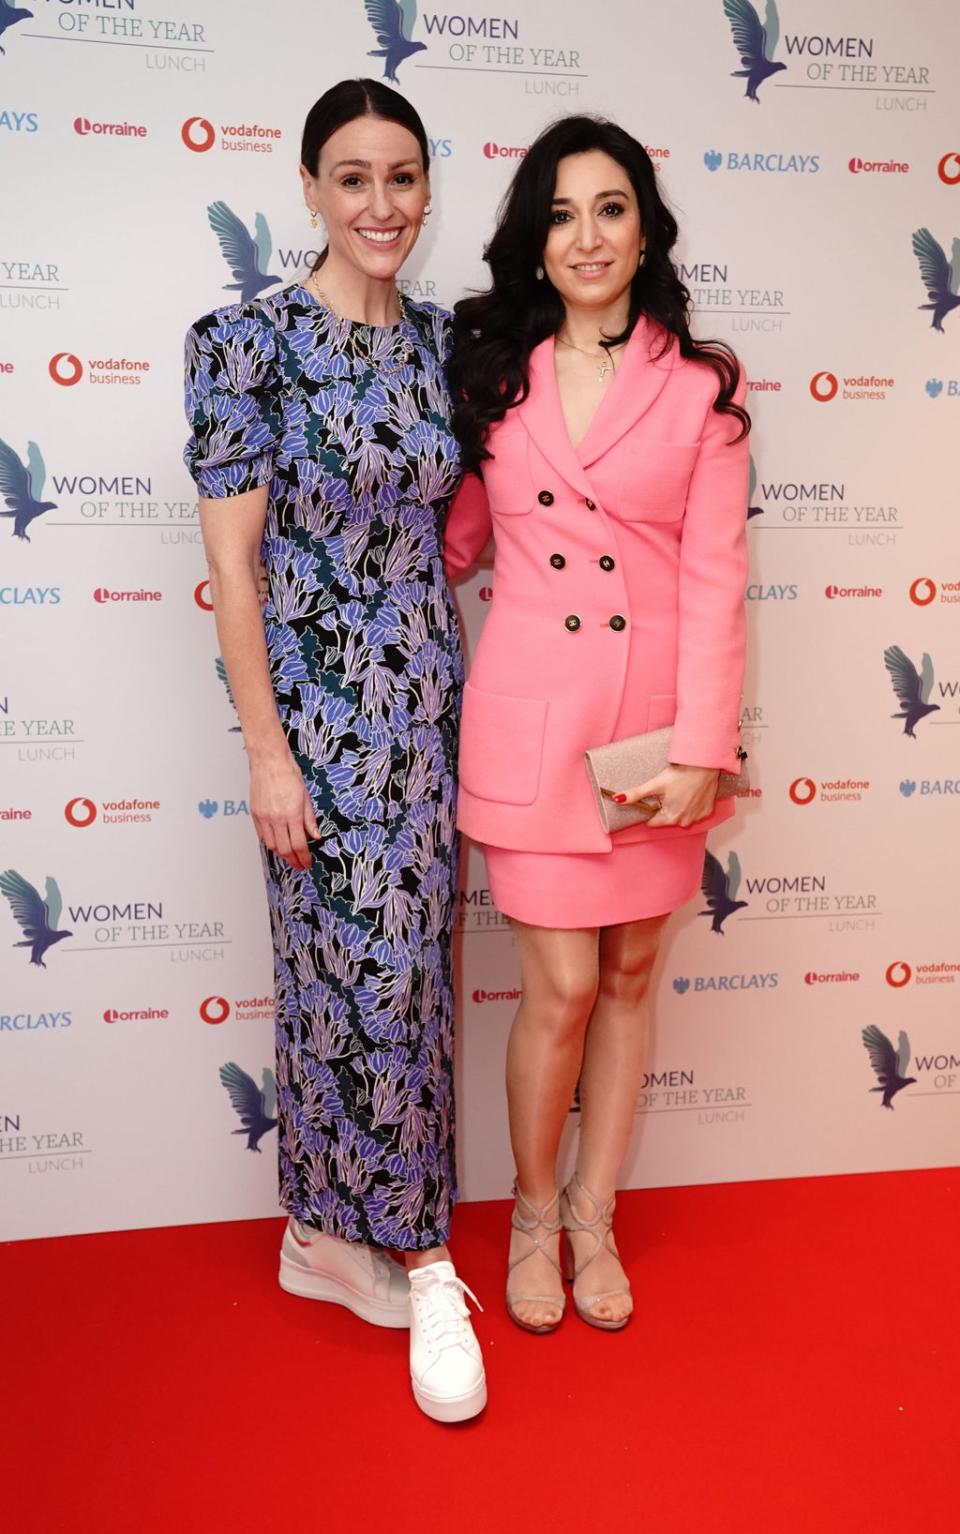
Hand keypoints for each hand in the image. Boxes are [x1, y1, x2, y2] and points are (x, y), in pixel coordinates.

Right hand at [250, 750, 318, 869]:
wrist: (269, 761)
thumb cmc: (288, 773)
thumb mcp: (306, 796)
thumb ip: (309, 819)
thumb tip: (315, 836)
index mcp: (293, 813)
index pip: (299, 844)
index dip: (304, 858)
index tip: (307, 863)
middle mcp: (277, 818)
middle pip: (285, 849)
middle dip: (293, 860)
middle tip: (299, 865)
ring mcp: (264, 817)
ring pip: (272, 845)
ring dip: (281, 854)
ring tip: (289, 856)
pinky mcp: (255, 814)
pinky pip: (262, 836)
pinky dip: (270, 843)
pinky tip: (277, 844)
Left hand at [616, 763, 719, 828]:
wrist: (704, 765)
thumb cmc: (681, 774)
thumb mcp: (655, 784)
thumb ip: (636, 794)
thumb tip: (617, 799)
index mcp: (670, 818)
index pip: (652, 822)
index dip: (650, 810)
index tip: (653, 799)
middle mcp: (684, 821)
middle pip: (667, 818)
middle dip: (664, 807)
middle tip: (667, 791)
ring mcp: (697, 817)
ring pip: (681, 816)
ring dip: (678, 806)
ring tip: (679, 790)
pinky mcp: (707, 811)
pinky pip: (695, 812)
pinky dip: (691, 804)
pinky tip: (690, 793)